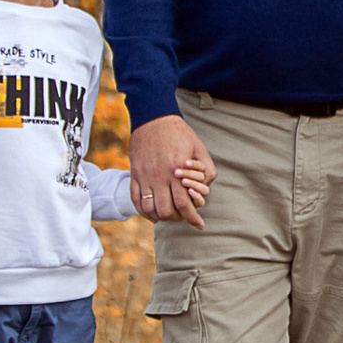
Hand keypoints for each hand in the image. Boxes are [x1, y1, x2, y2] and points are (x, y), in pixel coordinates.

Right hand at [128, 113, 216, 227]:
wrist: (153, 118)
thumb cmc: (180, 133)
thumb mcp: (199, 148)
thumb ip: (207, 170)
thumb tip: (207, 188)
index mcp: (177, 170)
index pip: (183, 203)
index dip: (192, 217)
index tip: (199, 225)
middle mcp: (160, 176)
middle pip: (166, 210)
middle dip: (176, 218)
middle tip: (183, 217)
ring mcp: (145, 176)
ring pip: (149, 208)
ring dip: (160, 217)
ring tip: (168, 216)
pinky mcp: (135, 174)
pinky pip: (136, 199)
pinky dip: (144, 211)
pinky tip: (152, 213)